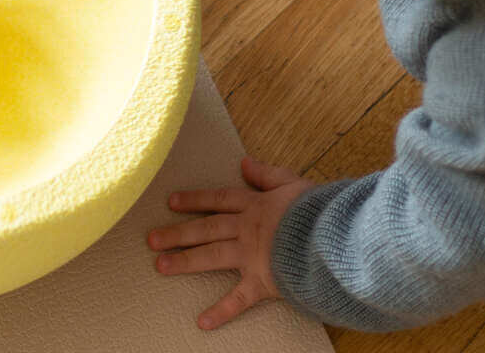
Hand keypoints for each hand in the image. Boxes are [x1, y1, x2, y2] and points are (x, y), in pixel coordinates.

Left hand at [147, 156, 313, 330]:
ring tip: (160, 265)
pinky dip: (221, 312)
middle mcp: (246, 229)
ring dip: (184, 261)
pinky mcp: (263, 281)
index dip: (194, 200)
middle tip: (150, 239)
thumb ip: (268, 174)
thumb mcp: (293, 183)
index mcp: (255, 205)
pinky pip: (238, 299)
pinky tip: (202, 322)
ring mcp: (251, 255)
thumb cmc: (320, 210)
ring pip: (210, 256)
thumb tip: (244, 162)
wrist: (334, 236)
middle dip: (176, 233)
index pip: (217, 200)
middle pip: (205, 229)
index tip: (170, 202)